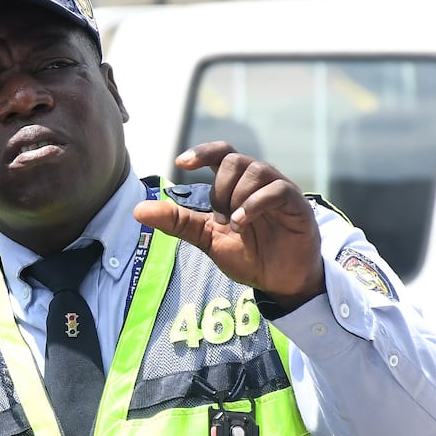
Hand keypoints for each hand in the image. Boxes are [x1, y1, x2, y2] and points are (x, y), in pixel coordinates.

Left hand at [134, 142, 324, 310]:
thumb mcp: (206, 238)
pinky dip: (254, 204)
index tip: (182, 162)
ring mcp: (280, 191)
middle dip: (219, 187)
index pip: (220, 154)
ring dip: (236, 195)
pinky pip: (276, 189)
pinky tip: (240, 224)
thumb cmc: (248, 256)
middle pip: (234, 160)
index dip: (202, 152)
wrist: (279, 282)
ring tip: (232, 224)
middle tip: (218, 217)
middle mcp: (258, 182)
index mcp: (237, 186)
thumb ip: (177, 222)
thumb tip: (137, 210)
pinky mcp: (297, 205)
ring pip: (256, 170)